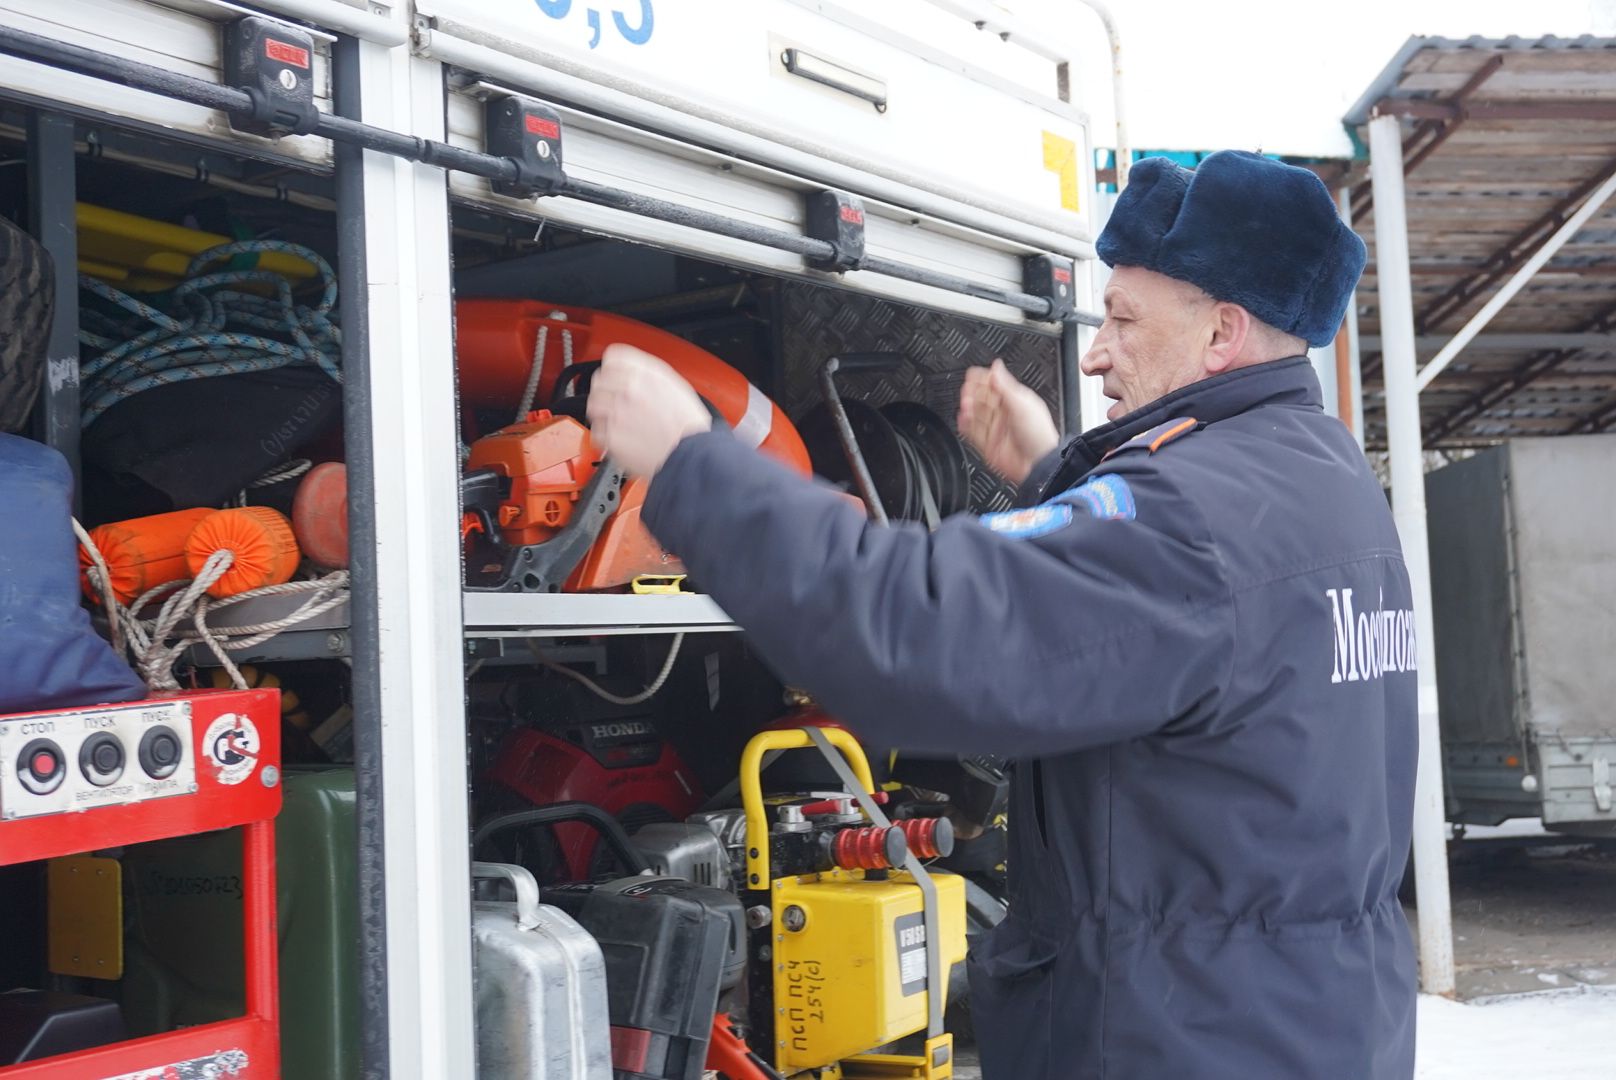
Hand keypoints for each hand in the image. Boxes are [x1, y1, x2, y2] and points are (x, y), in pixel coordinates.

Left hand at [586, 343, 711, 476]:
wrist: (691, 454)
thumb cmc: (689, 425)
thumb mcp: (675, 385)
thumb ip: (649, 375)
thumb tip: (634, 371)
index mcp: (646, 373)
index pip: (613, 357)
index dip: (613, 368)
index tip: (614, 376)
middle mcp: (629, 389)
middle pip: (599, 380)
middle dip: (606, 390)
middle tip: (615, 401)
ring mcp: (617, 412)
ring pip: (594, 404)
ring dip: (602, 412)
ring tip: (616, 420)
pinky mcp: (611, 436)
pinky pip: (597, 431)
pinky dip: (605, 435)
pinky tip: (620, 436)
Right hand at [957, 359, 1059, 485]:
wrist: (1038, 464)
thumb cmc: (1039, 435)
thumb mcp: (1022, 404)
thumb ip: (1005, 385)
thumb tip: (996, 366)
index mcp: (1016, 402)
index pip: (996, 386)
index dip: (983, 379)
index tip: (972, 375)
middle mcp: (1006, 415)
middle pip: (984, 399)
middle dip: (973, 393)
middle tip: (966, 389)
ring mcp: (997, 430)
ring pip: (977, 415)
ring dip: (969, 407)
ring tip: (965, 403)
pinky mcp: (989, 444)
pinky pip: (974, 432)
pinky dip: (966, 425)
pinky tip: (962, 418)